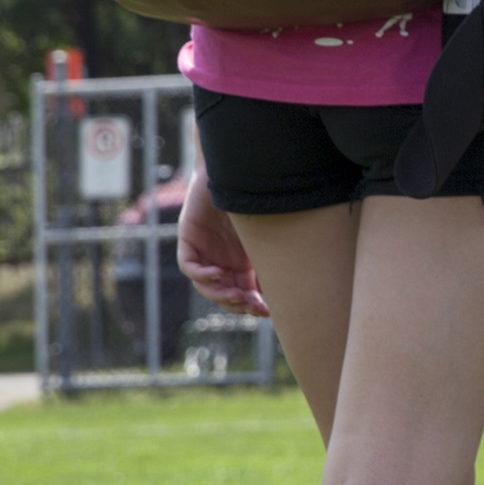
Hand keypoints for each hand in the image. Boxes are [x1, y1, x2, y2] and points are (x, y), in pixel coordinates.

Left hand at [176, 172, 264, 317]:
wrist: (234, 173)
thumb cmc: (255, 202)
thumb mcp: (266, 238)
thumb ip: (273, 260)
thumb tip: (295, 287)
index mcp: (239, 263)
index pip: (243, 293)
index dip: (252, 305)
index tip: (266, 311)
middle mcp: (220, 260)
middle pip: (224, 293)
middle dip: (237, 304)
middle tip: (251, 306)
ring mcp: (203, 252)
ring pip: (205, 286)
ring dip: (219, 295)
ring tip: (236, 295)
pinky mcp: (189, 240)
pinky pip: (189, 267)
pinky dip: (202, 275)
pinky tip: (219, 274)